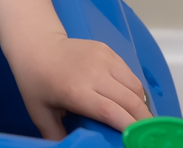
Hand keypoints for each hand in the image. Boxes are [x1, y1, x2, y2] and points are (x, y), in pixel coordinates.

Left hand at [5, 31, 149, 139]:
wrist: (36, 44)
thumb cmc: (36, 80)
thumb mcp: (40, 113)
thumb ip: (56, 136)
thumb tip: (72, 147)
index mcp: (76, 91)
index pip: (112, 112)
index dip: (129, 128)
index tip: (138, 141)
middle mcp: (93, 73)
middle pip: (131, 101)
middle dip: (143, 121)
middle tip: (146, 135)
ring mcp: (103, 58)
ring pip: (135, 87)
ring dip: (141, 105)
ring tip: (138, 118)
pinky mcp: (107, 50)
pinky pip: (129, 74)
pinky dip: (134, 90)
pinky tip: (128, 99)